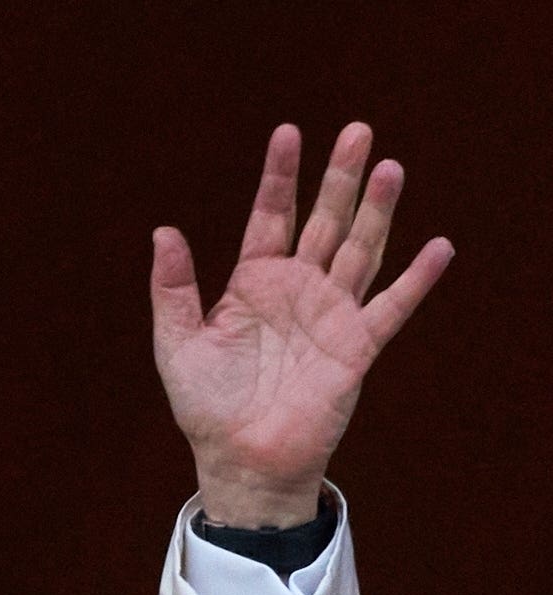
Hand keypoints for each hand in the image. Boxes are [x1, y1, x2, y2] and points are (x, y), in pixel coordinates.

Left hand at [150, 123, 452, 526]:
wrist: (241, 458)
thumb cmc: (206, 405)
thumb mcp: (178, 342)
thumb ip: (173, 287)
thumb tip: (164, 230)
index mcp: (253, 283)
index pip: (270, 217)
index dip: (280, 177)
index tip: (288, 133)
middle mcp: (297, 290)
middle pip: (324, 221)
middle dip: (340, 178)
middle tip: (357, 130)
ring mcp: (330, 314)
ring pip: (359, 250)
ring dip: (377, 211)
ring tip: (391, 167)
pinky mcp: (356, 347)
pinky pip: (392, 307)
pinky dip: (416, 279)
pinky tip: (438, 247)